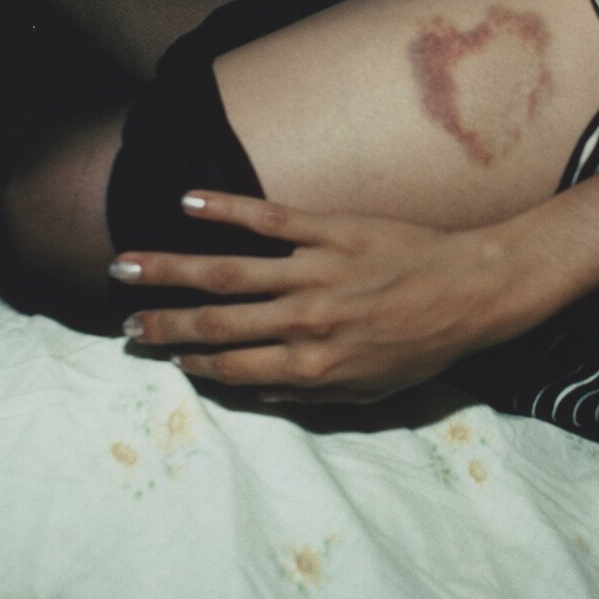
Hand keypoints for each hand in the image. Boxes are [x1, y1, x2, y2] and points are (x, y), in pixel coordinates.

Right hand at [114, 191, 555, 403]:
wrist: (475, 292)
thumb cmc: (423, 347)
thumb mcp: (369, 393)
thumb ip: (307, 395)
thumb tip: (252, 391)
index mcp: (314, 366)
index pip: (233, 368)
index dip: (192, 361)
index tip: (162, 353)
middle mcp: (306, 322)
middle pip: (216, 324)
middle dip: (162, 323)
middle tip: (122, 319)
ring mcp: (316, 272)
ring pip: (227, 272)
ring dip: (170, 270)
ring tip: (126, 265)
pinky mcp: (332, 230)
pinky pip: (270, 219)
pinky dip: (226, 210)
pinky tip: (187, 203)